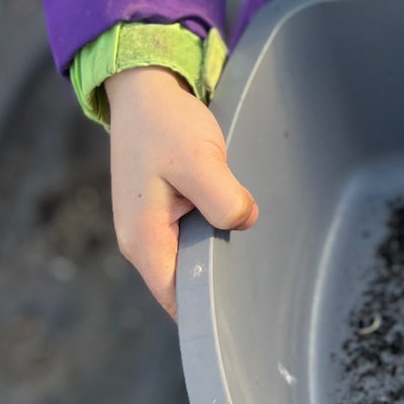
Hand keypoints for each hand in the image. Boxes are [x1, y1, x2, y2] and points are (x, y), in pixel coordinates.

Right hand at [105, 65, 257, 319]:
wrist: (145, 92)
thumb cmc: (165, 125)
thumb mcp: (198, 160)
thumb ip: (222, 198)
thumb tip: (244, 222)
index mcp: (142, 239)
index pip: (175, 297)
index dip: (207, 310)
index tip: (245, 311)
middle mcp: (141, 241)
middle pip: (184, 282)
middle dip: (218, 280)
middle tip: (262, 278)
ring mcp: (150, 226)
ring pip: (191, 256)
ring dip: (217, 249)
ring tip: (253, 246)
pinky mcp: (162, 209)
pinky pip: (191, 234)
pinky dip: (212, 228)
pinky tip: (236, 217)